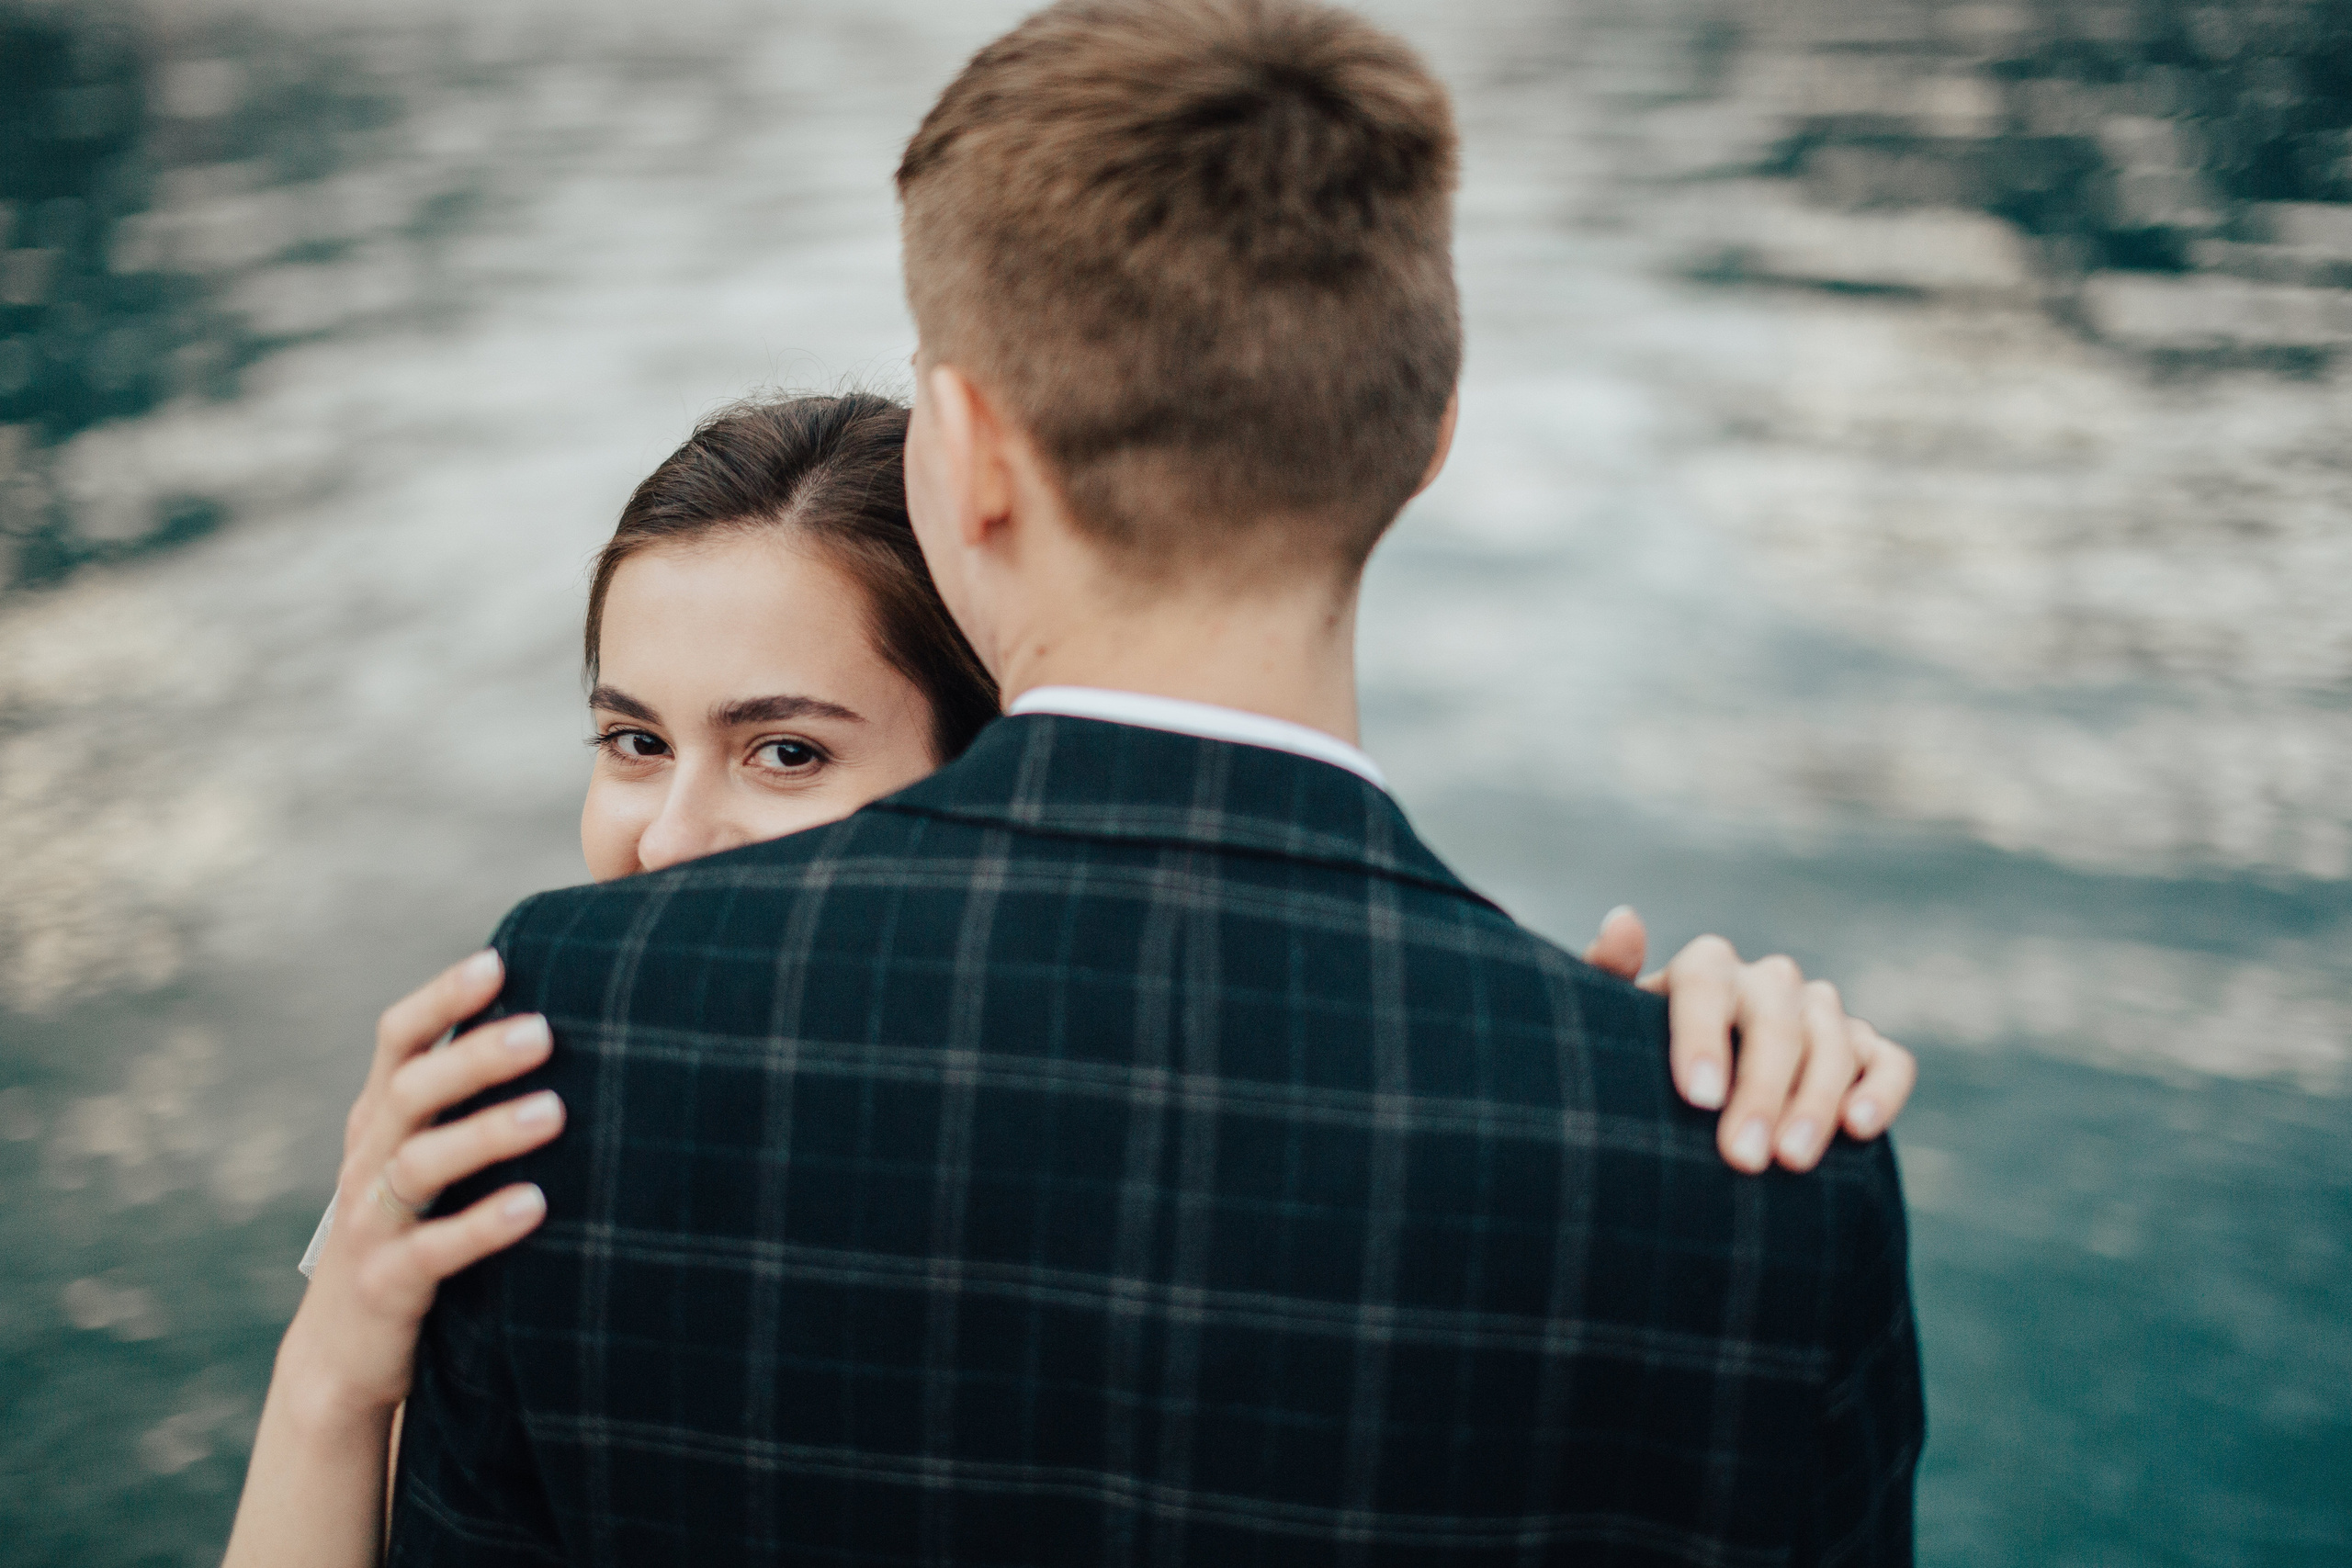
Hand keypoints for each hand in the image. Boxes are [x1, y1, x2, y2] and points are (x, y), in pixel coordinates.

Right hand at [286, 951, 561, 1415]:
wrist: (343, 1352)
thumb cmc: (411, 1231)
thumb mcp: (423, 1158)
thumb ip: (465, 1101)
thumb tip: (561, 1024)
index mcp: (379, 1119)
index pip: (396, 1040)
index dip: (440, 997)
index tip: (499, 961)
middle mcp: (366, 1160)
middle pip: (410, 1092)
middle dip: (474, 1057)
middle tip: (544, 1031)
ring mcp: (370, 1223)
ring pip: (417, 1165)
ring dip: (486, 1135)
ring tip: (554, 1112)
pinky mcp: (385, 1284)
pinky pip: (431, 1250)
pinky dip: (482, 1225)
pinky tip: (536, 1206)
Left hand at [1583, 907, 1916, 1174]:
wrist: (1689, 1114)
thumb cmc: (1639, 1067)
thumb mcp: (1609, 1030)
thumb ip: (1605, 977)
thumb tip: (1624, 919)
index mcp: (1705, 969)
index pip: (1707, 981)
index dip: (1704, 1036)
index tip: (1698, 1099)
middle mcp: (1768, 982)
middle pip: (1775, 1018)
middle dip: (1761, 1090)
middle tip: (1742, 1157)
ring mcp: (1820, 1013)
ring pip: (1832, 1039)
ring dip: (1816, 1100)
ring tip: (1791, 1161)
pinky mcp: (1864, 1052)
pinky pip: (1889, 1061)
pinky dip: (1881, 1090)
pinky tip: (1859, 1129)